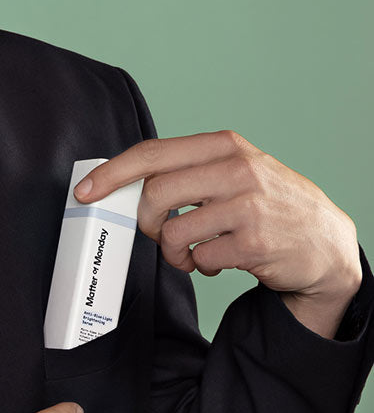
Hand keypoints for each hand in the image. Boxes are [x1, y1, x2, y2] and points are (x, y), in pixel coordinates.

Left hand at [73, 129, 361, 336]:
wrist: (326, 241)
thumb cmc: (269, 204)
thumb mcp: (235, 170)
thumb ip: (189, 171)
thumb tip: (128, 186)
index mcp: (224, 145)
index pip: (153, 152)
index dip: (113, 172)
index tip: (87, 190)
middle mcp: (237, 169)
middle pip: (156, 193)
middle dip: (145, 221)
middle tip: (157, 233)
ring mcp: (247, 206)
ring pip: (172, 231)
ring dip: (173, 252)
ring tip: (192, 253)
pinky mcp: (253, 243)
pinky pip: (200, 259)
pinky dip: (201, 266)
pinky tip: (219, 261)